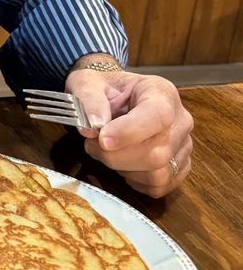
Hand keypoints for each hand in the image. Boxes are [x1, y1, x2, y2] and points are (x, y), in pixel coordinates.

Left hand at [65, 68, 192, 197]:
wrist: (110, 96)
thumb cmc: (102, 90)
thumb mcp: (87, 84)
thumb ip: (89, 101)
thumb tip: (92, 126)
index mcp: (161, 92)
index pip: (158, 116)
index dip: (129, 133)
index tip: (102, 139)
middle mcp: (180, 119)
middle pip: (157, 152)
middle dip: (115, 156)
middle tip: (93, 143)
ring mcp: (182, 144)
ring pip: (158, 174)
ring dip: (123, 170)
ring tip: (107, 152)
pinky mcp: (178, 165)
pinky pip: (158, 185)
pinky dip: (135, 181)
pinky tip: (122, 164)